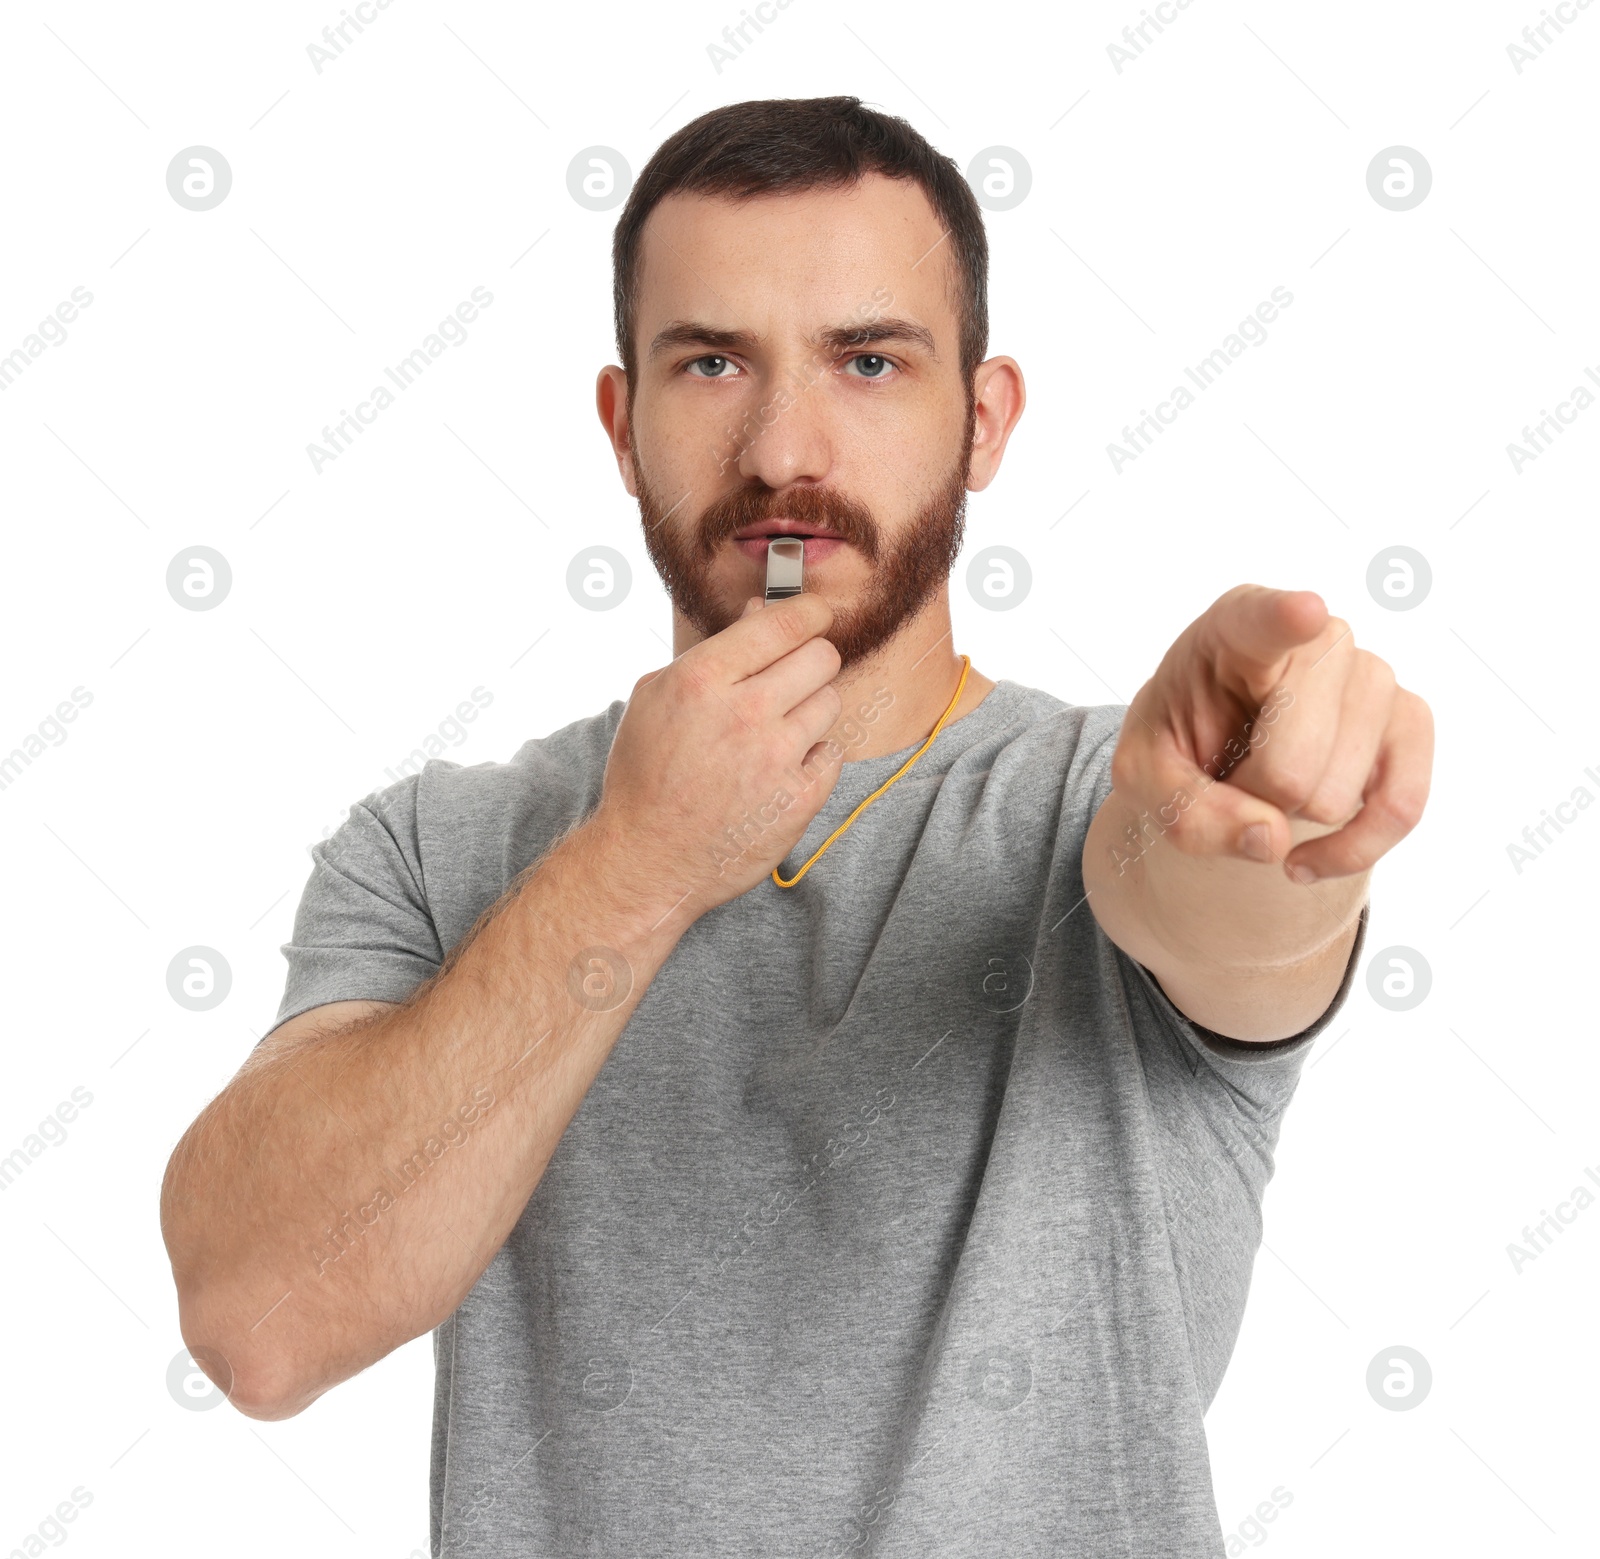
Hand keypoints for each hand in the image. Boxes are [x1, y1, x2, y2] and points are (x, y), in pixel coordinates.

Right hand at [588, 592, 843, 916]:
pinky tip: (781, 769)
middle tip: (791, 679)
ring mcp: (776, 759)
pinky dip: (813, 758)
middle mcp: (744, 714)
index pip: (783, 624)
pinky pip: (834, 753)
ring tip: (774, 733)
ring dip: (809, 711)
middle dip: (810, 661)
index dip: (809, 612)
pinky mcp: (799, 799)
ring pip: (831, 702)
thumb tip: (761, 611)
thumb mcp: (658, 697)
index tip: (816, 614)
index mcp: (702, 680)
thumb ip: (715, 650)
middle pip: (821, 656)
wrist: (648, 858)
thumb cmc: (647, 775)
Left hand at [1110, 584, 1432, 883]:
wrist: (1220, 757)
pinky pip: (1400, 808)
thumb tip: (1272, 839)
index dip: (1285, 621)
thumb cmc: (1178, 744)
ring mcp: (1373, 676)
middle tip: (1232, 772)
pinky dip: (1351, 850)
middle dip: (1254, 797)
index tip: (1303, 613)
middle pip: (1293, 764)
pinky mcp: (1410, 722)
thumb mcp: (1143, 778)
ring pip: (1338, 795)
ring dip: (1292, 816)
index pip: (1263, 621)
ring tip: (1267, 782)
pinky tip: (1306, 859)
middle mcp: (1318, 639)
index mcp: (1236, 628)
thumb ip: (1186, 810)